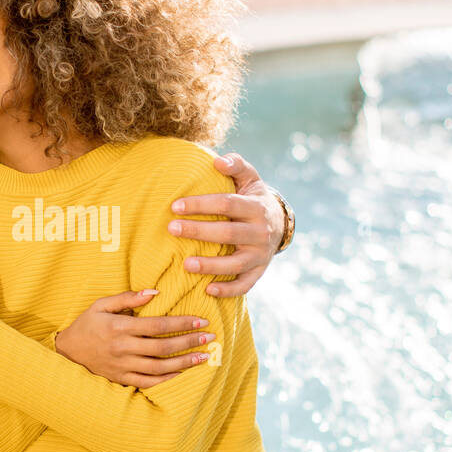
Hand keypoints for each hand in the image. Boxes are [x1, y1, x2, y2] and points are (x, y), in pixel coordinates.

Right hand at [54, 290, 216, 388]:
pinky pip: (148, 382)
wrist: (67, 352)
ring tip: (203, 357)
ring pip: (159, 368)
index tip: (201, 321)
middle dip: (189, 342)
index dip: (182, 323)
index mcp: (119, 328)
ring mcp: (122, 366)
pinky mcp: (121, 379)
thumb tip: (154, 292)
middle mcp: (122, 348)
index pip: (158, 325)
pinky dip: (167, 380)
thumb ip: (128, 298)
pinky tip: (182, 373)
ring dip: (184, 363)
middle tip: (209, 337)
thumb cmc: (86, 325)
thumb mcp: (101, 305)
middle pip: (163, 347)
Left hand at [169, 152, 284, 296]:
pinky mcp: (259, 272)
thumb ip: (236, 165)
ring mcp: (260, 255)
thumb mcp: (250, 178)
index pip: (227, 204)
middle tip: (171, 229)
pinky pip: (244, 285)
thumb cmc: (253, 198)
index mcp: (256, 207)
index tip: (175, 206)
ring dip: (211, 265)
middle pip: (228, 233)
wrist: (280, 224)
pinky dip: (228, 290)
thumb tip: (217, 161)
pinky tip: (207, 290)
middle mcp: (260, 232)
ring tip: (185, 264)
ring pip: (236, 263)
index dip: (201, 204)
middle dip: (198, 231)